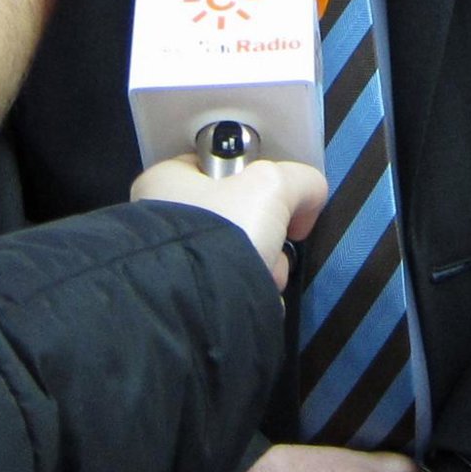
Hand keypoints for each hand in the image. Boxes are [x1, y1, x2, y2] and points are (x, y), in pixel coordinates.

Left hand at [132, 155, 325, 289]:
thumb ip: (300, 180)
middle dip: (266, 233)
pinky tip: (254, 297)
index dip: (252, 179)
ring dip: (263, 266)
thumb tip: (309, 197)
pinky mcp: (185, 298)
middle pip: (235, 214)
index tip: (273, 198)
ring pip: (237, 253)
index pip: (217, 168)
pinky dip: (249, 291)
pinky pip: (229, 286)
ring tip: (264, 278)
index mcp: (165, 180)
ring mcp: (171, 262)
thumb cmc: (225, 227)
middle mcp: (161, 219)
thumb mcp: (271, 185)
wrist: (199, 304)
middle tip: (273, 245)